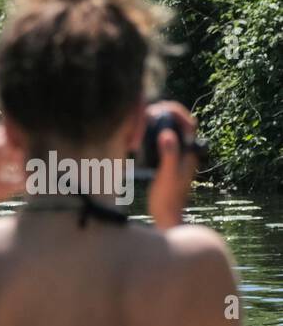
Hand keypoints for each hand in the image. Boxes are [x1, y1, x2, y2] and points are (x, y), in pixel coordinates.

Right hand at [146, 101, 198, 229]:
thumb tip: (167, 133)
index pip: (188, 122)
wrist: (166, 217)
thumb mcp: (167, 175)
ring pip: (168, 134)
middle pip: (177, 125)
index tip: (158, 109)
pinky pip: (159, 144)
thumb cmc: (168, 198)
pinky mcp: (165, 164)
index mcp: (189, 152)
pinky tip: (137, 141)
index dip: (176, 111)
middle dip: (163, 116)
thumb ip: (169, 154)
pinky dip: (150, 138)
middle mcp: (184, 152)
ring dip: (155, 126)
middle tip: (145, 114)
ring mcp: (175, 158)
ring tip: (140, 124)